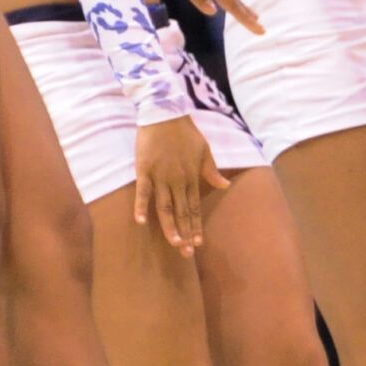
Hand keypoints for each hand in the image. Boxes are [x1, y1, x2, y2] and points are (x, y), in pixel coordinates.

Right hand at [133, 115, 227, 256]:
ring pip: (165, 207)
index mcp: (192, 177)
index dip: (195, 226)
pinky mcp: (144, 170)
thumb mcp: (205, 150)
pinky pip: (143, 191)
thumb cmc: (186, 132)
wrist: (165, 113)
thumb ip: (212, 171)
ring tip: (174, 243)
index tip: (198, 243)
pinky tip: (140, 222)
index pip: (194, 207)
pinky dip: (141, 206)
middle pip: (181, 212)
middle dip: (185, 233)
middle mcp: (177, 180)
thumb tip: (225, 186)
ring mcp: (160, 176)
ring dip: (169, 226)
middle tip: (187, 253)